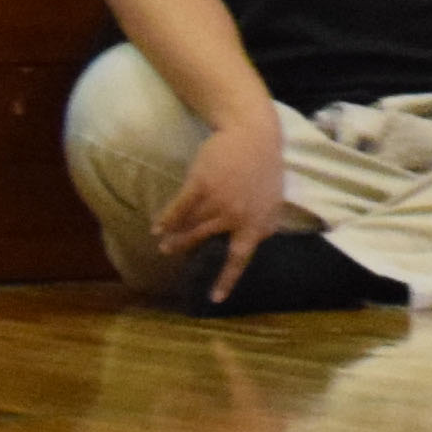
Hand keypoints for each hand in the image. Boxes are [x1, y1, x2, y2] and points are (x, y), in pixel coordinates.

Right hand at [155, 109, 298, 300]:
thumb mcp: (273, 198)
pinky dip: (167, 219)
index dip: (227, 280)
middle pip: (204, 240)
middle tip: (170, 253)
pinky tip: (158, 226)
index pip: (240, 258)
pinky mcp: (199, 184)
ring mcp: (217, 200)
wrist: (253, 132)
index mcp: (256, 223)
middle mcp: (235, 216)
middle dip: (185, 248)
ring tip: (164, 243)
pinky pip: (179, 208)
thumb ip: (264, 222)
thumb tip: (258, 242)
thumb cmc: (265, 166)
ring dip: (174, 236)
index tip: (215, 299)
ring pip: (190, 225)